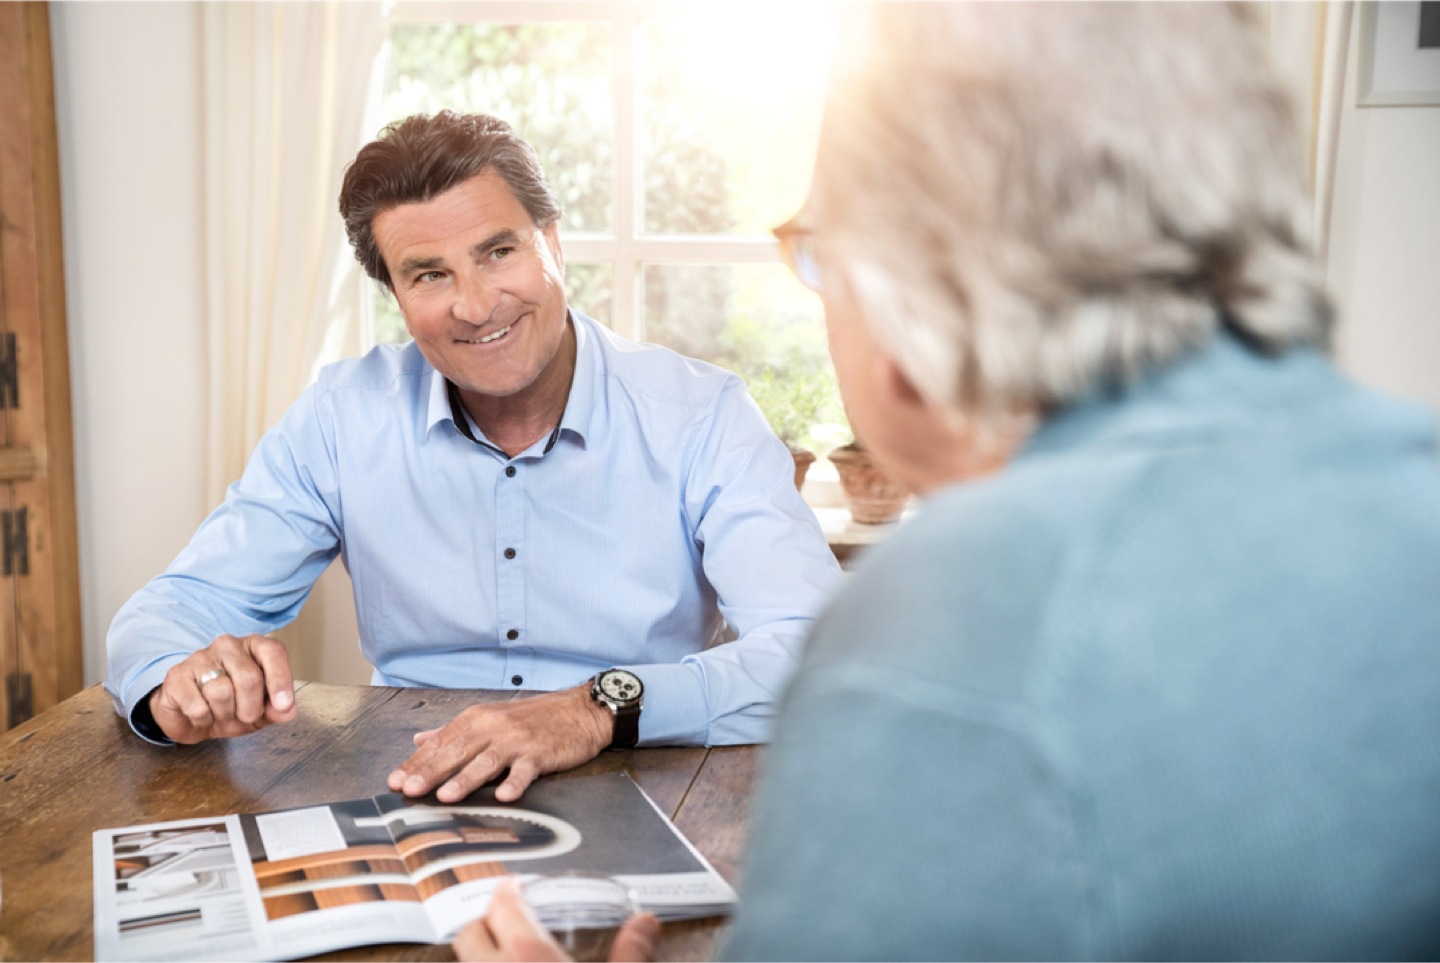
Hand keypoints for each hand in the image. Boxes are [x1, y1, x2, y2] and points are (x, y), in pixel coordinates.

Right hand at [149, 634, 296, 743]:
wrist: (190, 718)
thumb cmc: (232, 708)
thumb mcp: (262, 712)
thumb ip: (278, 709)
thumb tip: (287, 710)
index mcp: (254, 646)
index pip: (273, 652)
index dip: (281, 680)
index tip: (283, 705)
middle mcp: (228, 645)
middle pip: (249, 678)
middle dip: (250, 709)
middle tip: (244, 717)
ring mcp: (200, 656)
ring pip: (221, 692)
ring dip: (225, 715)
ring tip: (220, 713)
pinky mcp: (176, 674)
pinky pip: (197, 706)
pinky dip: (202, 719)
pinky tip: (200, 714)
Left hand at [388, 684, 612, 802]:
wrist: (579, 710)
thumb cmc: (534, 718)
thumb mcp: (491, 717)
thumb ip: (454, 731)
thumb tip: (419, 739)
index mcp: (478, 719)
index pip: (440, 742)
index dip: (416, 762)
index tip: (395, 780)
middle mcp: (494, 726)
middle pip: (457, 751)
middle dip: (431, 771)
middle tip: (409, 789)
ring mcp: (518, 739)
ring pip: (486, 760)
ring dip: (465, 778)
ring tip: (445, 795)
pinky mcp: (541, 752)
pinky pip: (526, 769)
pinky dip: (516, 781)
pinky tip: (504, 795)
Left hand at [453, 878, 659, 962]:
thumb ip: (632, 952)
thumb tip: (646, 923)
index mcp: (526, 957)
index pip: (502, 906)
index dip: (506, 891)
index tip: (513, 885)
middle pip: (469, 934)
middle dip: (484, 920)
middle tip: (505, 917)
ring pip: (466, 962)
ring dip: (480, 953)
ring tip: (505, 950)